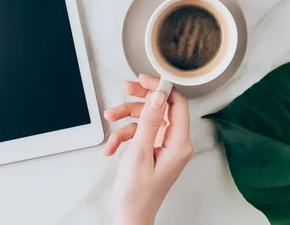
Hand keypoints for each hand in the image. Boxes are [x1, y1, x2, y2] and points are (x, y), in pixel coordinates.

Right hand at [104, 74, 192, 224]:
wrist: (130, 216)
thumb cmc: (137, 193)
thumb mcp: (140, 153)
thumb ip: (150, 122)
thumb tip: (158, 96)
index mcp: (179, 144)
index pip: (177, 104)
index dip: (161, 88)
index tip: (144, 80)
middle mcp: (176, 143)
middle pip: (161, 108)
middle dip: (141, 98)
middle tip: (126, 88)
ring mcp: (165, 147)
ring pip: (147, 120)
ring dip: (126, 119)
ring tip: (110, 118)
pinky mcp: (154, 150)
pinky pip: (140, 133)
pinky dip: (124, 136)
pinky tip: (112, 146)